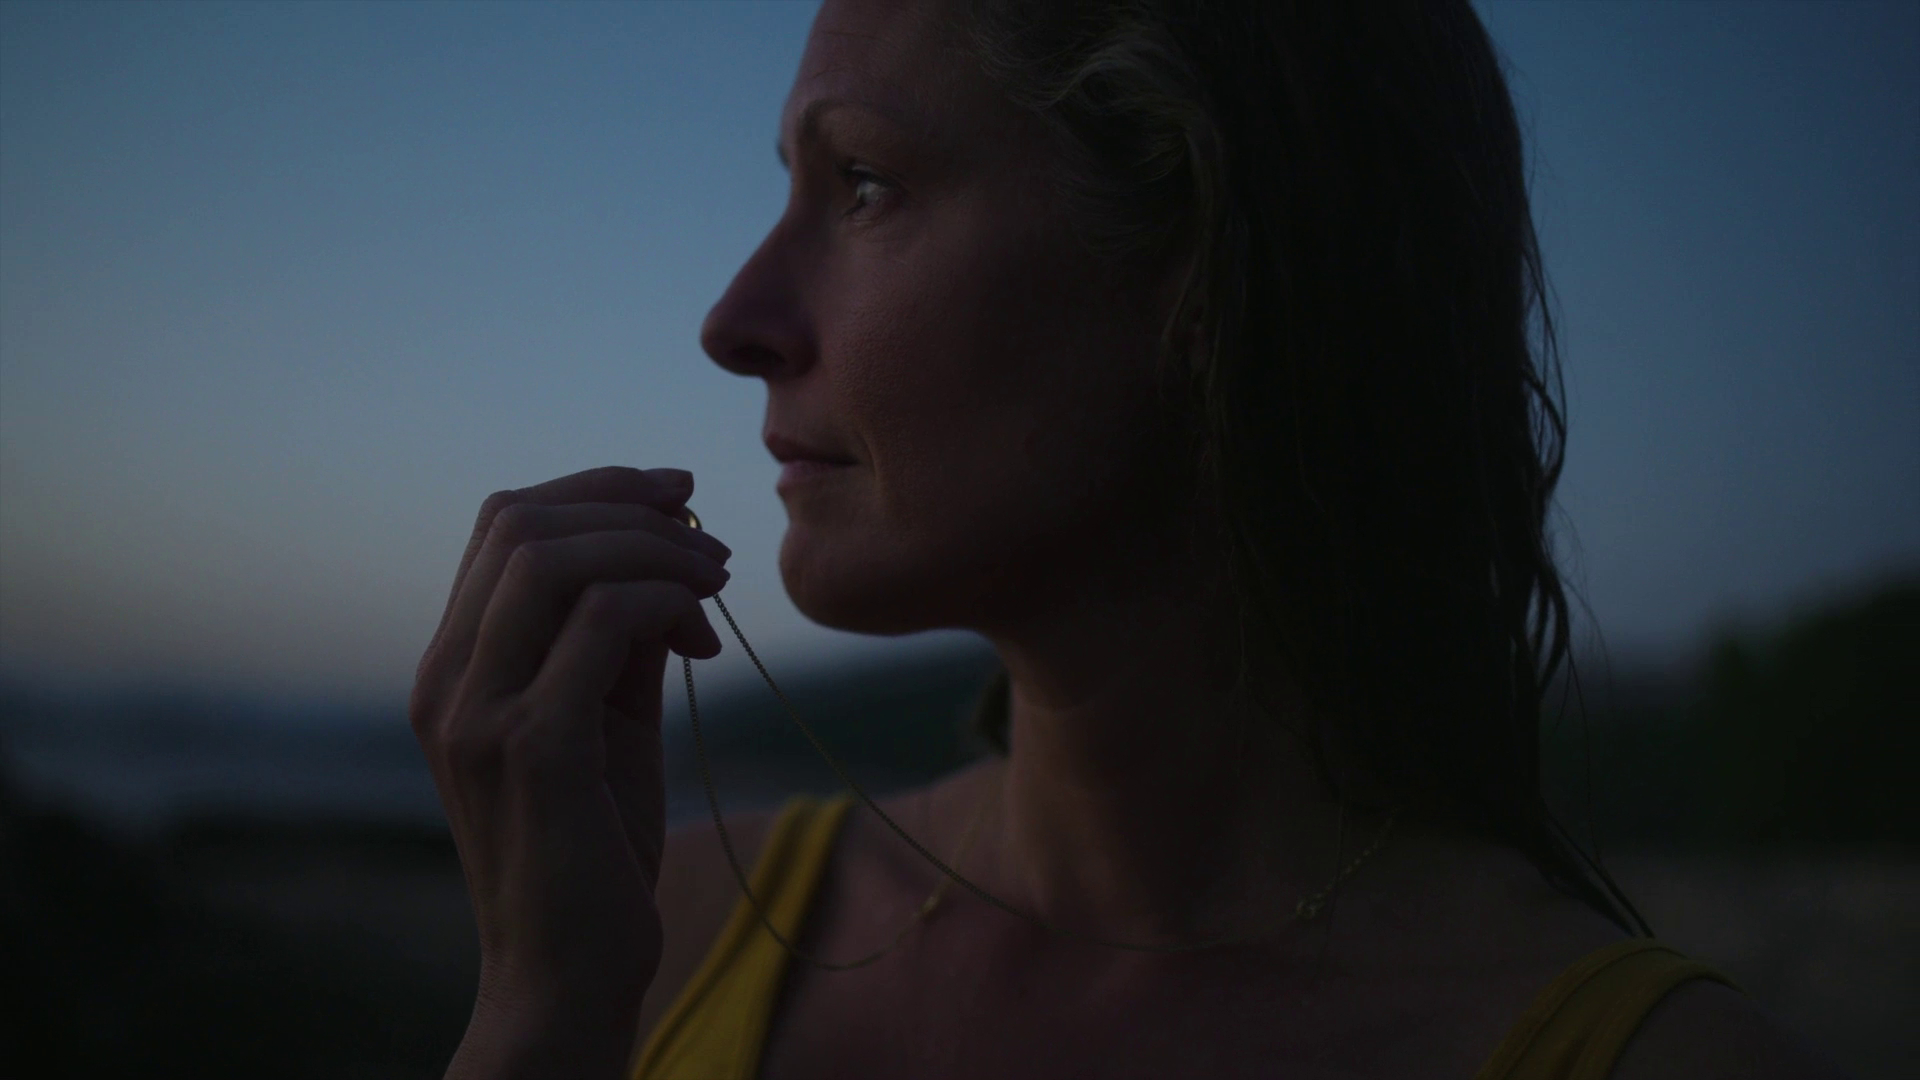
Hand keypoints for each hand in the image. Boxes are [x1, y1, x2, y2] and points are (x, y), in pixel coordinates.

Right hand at [410, 465, 732, 1077]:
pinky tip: (701, 635)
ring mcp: (478, 714)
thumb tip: (668, 552)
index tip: (676, 495)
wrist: (568, 973)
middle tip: (710, 540)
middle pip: (521, 522)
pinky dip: (662, 600)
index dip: (594, 489)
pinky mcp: (533, 749)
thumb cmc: (594, 848)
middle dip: (629, 505)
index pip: (502, 523)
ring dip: (653, 548)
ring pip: (552, 557)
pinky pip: (601, 620)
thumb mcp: (604, 719)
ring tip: (716, 580)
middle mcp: (446, 681)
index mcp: (452, 667)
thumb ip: (617, 639)